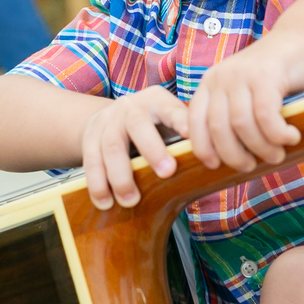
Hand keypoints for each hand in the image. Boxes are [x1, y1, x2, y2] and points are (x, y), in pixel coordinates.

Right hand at [80, 86, 189, 209]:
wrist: (108, 118)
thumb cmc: (149, 126)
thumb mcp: (167, 122)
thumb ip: (184, 137)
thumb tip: (214, 161)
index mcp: (157, 101)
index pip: (171, 109)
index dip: (181, 121)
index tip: (192, 136)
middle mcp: (131, 107)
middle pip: (139, 125)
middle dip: (153, 150)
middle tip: (167, 173)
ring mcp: (108, 121)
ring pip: (112, 147)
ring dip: (121, 176)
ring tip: (131, 200)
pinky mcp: (89, 137)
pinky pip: (91, 161)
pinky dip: (97, 185)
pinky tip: (105, 202)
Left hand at [188, 32, 303, 172]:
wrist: (302, 40)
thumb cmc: (276, 75)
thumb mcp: (244, 93)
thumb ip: (233, 115)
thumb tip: (230, 159)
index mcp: (210, 83)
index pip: (195, 121)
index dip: (203, 148)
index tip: (215, 166)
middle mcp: (221, 77)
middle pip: (218, 128)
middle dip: (234, 156)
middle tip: (252, 167)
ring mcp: (243, 75)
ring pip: (242, 125)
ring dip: (261, 148)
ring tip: (277, 155)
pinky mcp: (267, 75)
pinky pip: (266, 116)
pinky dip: (278, 134)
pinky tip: (291, 137)